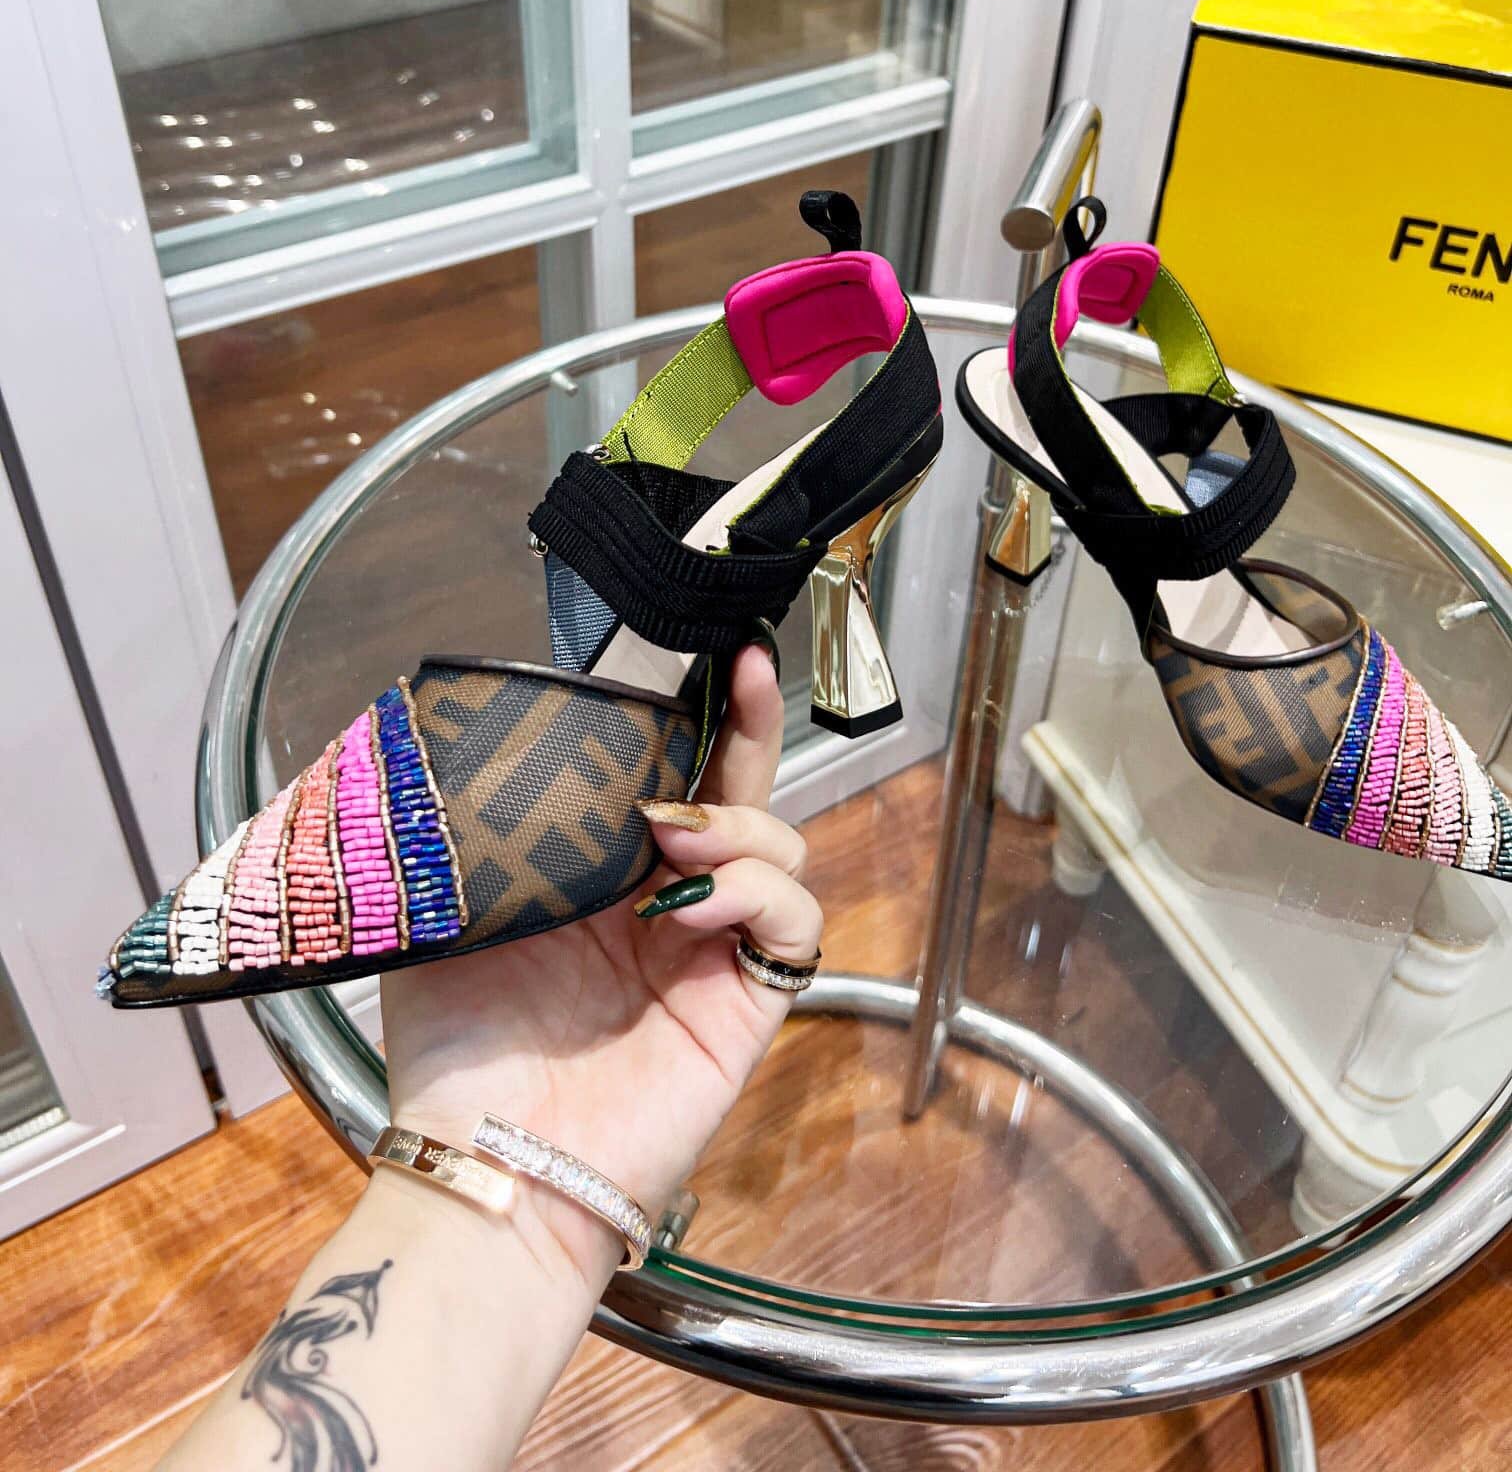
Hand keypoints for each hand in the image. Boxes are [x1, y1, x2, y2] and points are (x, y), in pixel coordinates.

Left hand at [379, 646, 819, 1281]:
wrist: (485, 1159)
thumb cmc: (455, 1052)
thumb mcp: (448, 910)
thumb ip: (482, 833)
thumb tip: (495, 742)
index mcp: (601, 873)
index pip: (666, 774)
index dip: (690, 715)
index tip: (698, 651)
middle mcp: (665, 900)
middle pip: (739, 790)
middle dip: (748, 723)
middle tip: (742, 668)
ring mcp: (710, 950)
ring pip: (779, 844)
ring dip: (734, 820)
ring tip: (668, 834)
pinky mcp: (745, 1003)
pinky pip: (791, 920)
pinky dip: (755, 890)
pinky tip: (690, 903)